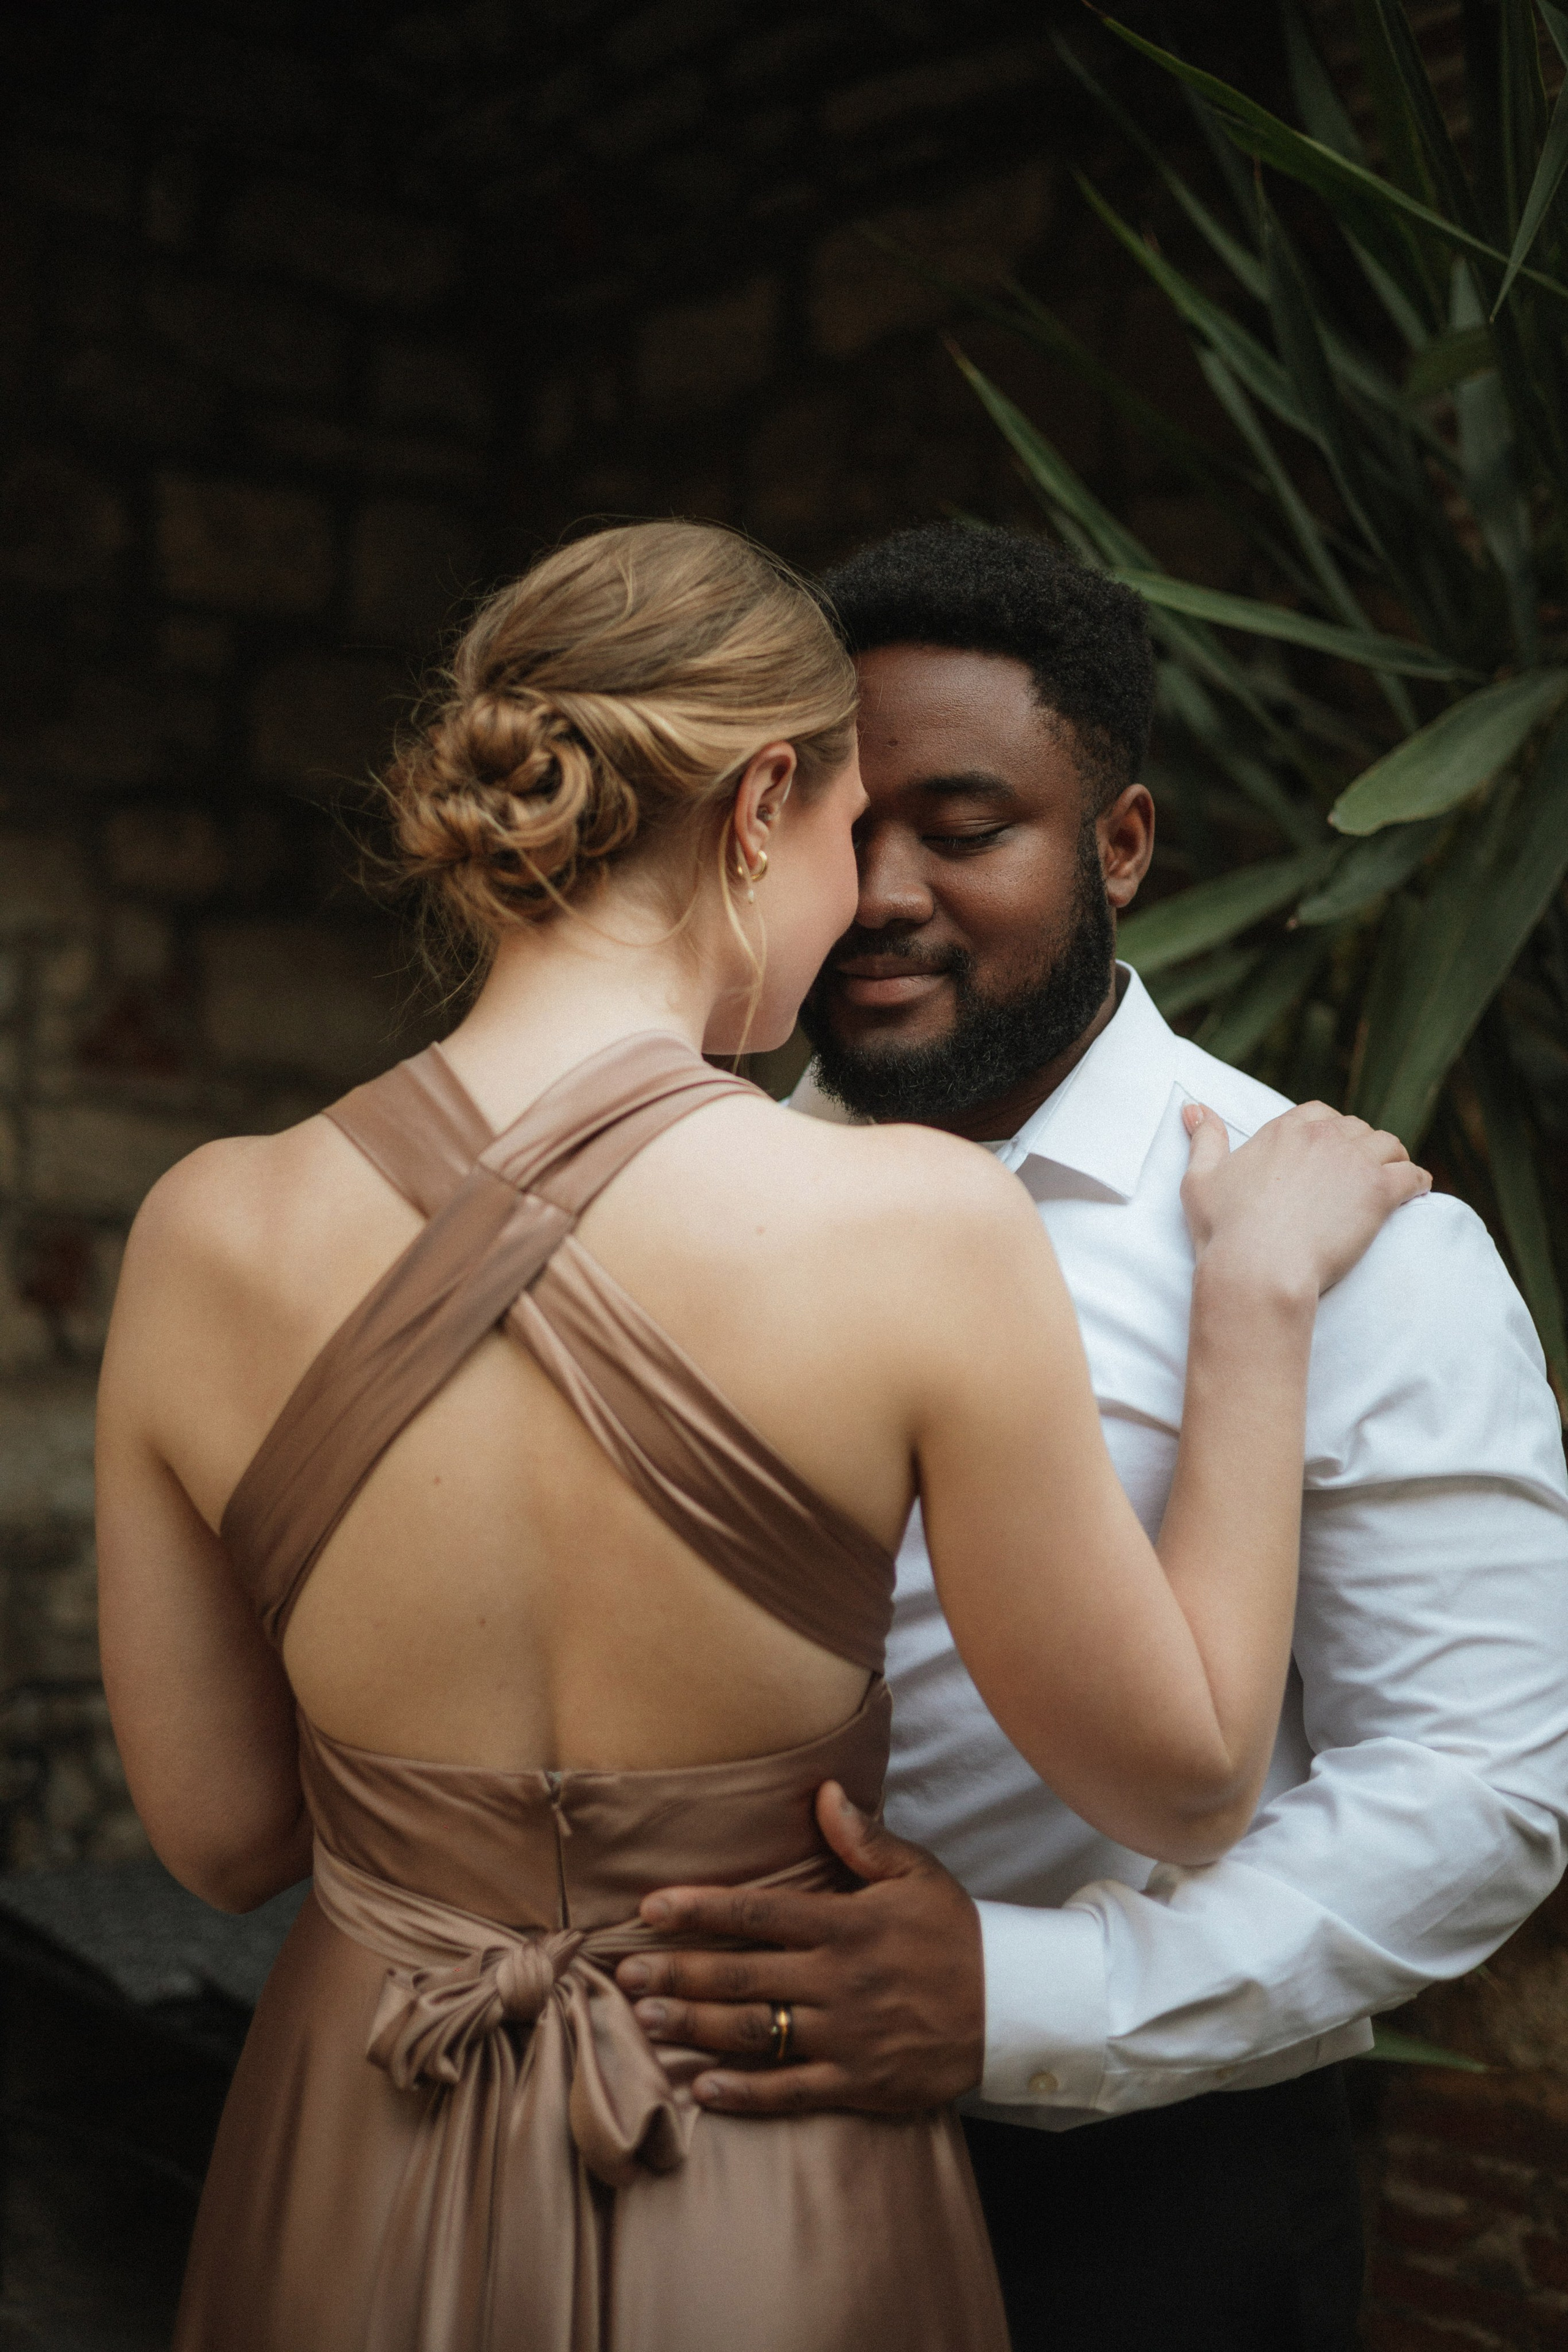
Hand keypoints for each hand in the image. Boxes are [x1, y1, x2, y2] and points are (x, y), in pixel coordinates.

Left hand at [614, 1782, 983, 2115]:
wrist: (1014, 2008)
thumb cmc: (957, 1933)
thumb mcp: (917, 1874)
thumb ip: (864, 1839)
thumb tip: (823, 1792)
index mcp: (847, 1924)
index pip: (759, 1914)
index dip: (700, 1909)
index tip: (650, 1908)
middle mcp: (838, 1980)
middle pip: (742, 1975)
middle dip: (678, 1971)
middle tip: (625, 1973)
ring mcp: (845, 2037)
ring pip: (755, 2032)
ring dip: (695, 2026)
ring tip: (646, 2019)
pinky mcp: (858, 2084)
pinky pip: (790, 2091)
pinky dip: (743, 2093)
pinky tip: (701, 2088)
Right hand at [1181, 1098, 1430, 1300]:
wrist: (1258, 1268)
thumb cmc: (1224, 1231)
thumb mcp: (1201, 1180)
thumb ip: (1204, 1139)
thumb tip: (1193, 1107)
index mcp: (1284, 1131)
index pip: (1317, 1113)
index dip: (1327, 1130)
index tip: (1329, 1150)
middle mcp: (1322, 1137)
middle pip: (1355, 1127)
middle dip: (1360, 1145)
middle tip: (1360, 1172)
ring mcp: (1354, 1162)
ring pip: (1389, 1145)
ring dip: (1392, 1159)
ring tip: (1393, 1178)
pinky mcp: (1379, 1191)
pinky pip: (1413, 1175)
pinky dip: (1419, 1182)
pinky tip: (1418, 1194)